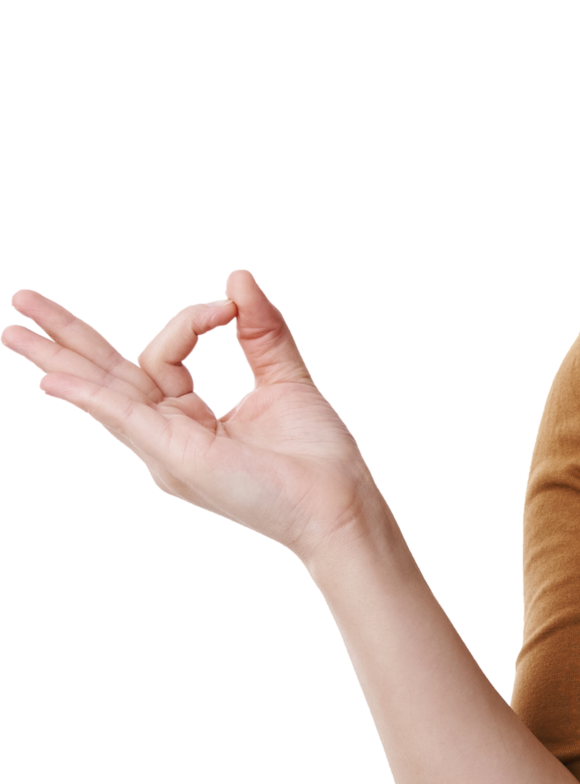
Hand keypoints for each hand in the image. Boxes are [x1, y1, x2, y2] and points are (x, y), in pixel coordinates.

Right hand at [4, 268, 386, 561]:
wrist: (342, 504)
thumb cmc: (319, 458)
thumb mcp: (288, 379)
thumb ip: (260, 331)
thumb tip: (237, 278)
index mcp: (190, 422)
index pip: (163, 358)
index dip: (187, 322)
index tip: (225, 306)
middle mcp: (169, 437)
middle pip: (108, 377)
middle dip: (66, 340)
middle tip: (19, 304)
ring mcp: (167, 451)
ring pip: (105, 393)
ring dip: (59, 359)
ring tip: (12, 331)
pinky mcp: (178, 459)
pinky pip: (127, 420)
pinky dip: (91, 396)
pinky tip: (54, 379)